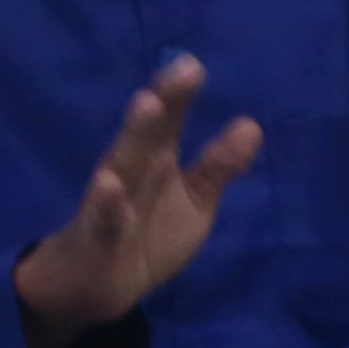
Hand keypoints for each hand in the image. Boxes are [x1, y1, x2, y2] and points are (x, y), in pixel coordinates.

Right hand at [14, 57, 260, 347]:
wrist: (96, 285)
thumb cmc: (147, 233)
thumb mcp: (193, 200)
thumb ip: (218, 166)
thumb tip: (252, 125)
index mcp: (155, 161)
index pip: (169, 123)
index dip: (180, 95)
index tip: (193, 62)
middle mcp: (132, 172)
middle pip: (150, 133)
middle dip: (166, 101)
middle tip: (185, 67)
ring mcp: (113, 202)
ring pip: (123, 164)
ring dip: (135, 135)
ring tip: (148, 103)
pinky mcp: (99, 237)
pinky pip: (103, 218)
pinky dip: (105, 203)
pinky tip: (108, 183)